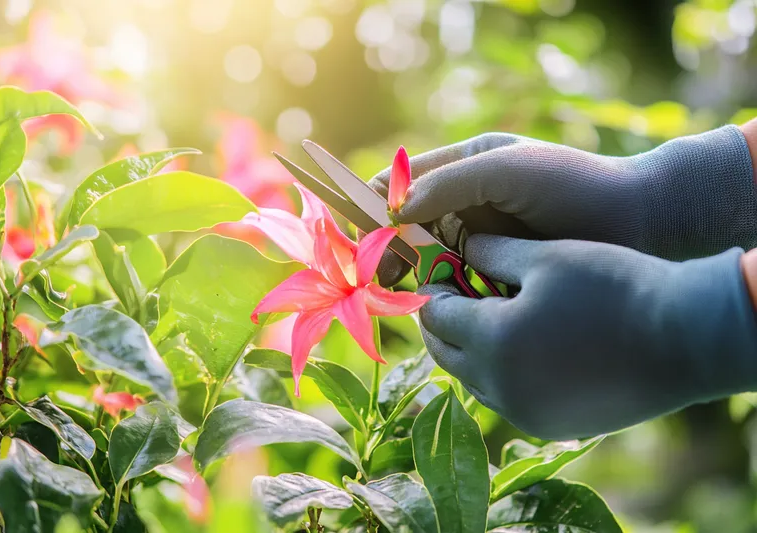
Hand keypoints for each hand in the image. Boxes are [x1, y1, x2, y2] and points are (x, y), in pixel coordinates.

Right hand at [369, 126, 756, 285]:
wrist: (641, 220)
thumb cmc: (573, 183)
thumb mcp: (504, 169)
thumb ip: (446, 183)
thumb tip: (391, 209)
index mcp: (464, 167)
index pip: (400, 183)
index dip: (372, 206)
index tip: (353, 234)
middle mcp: (467, 202)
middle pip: (406, 227)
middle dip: (388, 250)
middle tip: (378, 276)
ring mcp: (482, 237)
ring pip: (427, 259)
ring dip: (413, 276)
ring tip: (407, 294)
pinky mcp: (499, 270)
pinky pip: (456, 282)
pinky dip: (444, 293)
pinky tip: (441, 305)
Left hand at [418, 235, 756, 439]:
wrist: (684, 339)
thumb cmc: (613, 287)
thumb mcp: (547, 257)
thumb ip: (492, 252)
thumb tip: (461, 248)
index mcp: (491, 341)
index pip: (436, 316)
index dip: (433, 290)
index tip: (439, 272)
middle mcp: (499, 386)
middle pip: (445, 354)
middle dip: (442, 323)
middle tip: (451, 296)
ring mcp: (525, 412)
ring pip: (472, 380)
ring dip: (468, 350)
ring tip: (484, 320)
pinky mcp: (549, 425)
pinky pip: (505, 398)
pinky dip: (499, 374)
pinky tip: (519, 349)